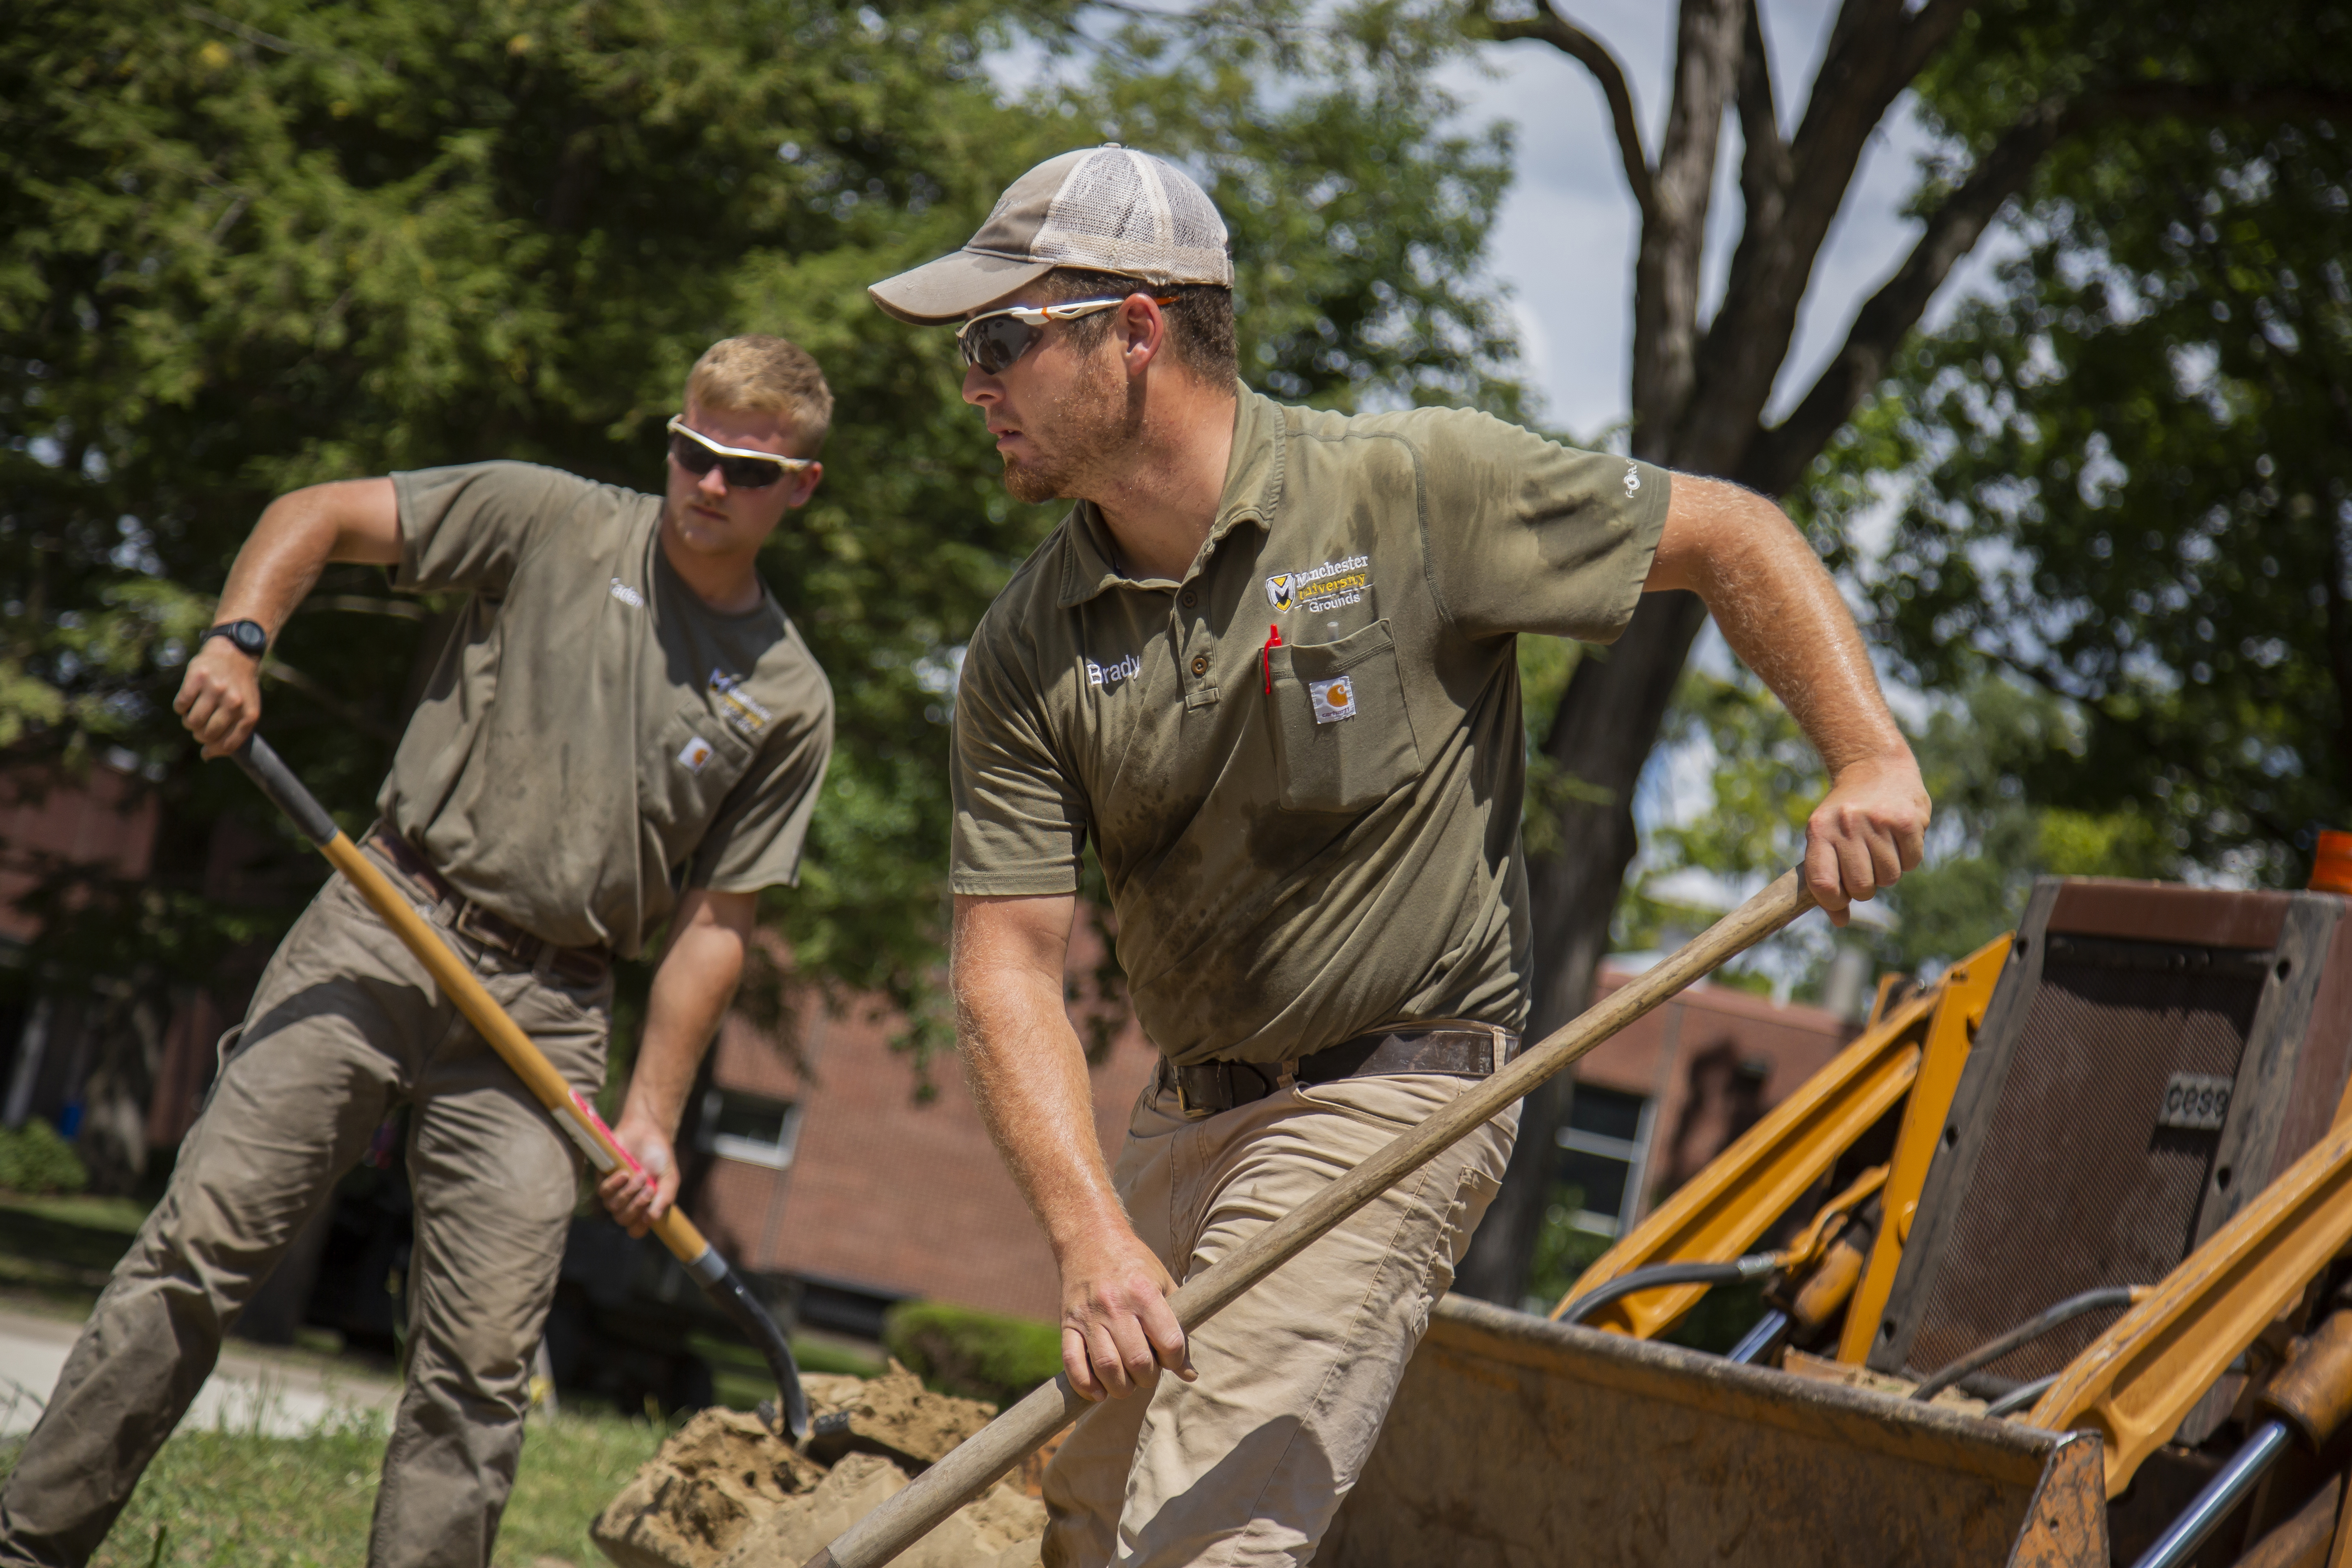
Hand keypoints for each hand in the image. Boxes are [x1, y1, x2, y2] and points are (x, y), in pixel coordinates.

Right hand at [173, 639, 262, 758]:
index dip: (213, 750)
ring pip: (192, 722)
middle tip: (200, 726)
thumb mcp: (247, 709)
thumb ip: (233, 732)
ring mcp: (216, 689)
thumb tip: (207, 756)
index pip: (228, 745)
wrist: (235, 653)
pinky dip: (181, 708)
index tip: (207, 748)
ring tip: (194, 714)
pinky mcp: (197, 677)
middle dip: (200, 735)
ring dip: (189, 722)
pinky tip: (188, 701)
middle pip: (207, 735)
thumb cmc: (239, 687)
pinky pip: (181, 705)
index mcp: (249, 713)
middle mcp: (234, 702)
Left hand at [596, 1108, 679, 1238]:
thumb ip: (665, 1199)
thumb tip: (652, 1220)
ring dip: (628, 1193)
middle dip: (637, 1205)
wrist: (646, 1132)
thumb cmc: (659, 1156)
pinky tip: (624, 1173)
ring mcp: (615, 1191)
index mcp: (644, 1206)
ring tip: (639, 1175)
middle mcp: (628, 1202)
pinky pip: (603, 1192)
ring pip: (613, 1207)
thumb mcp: (670, 1178)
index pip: (636, 1230)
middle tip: (648, 1188)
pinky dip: (615, 1185)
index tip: (647, 1215)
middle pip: (623, 1220)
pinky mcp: (603, 1179)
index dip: (639, 1227)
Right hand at [1057, 1224, 1192, 1400]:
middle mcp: (1116, 1305)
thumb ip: (1178, 1328)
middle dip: (1148, 1379)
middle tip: (1147, 1374)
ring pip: (1106, 1367)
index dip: (1175, 1361)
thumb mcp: (1164, 1285)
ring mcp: (1089, 1316)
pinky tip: (1098, 1391)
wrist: (1089, 1239)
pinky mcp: (1067, 1323)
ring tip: (1126, 1383)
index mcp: (1145, 1293)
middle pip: (1138, 1361)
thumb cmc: (1134, 1265)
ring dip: (1120, 1388)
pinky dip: (1085, 1385)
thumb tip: (1190, 1374)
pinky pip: (1072, 1363)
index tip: (1171, 1360)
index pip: (1169, 1343)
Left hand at [1804, 750, 1929, 926]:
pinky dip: (1907, 858)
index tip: (1840, 900)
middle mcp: (1847, 824)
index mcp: (1819, 830)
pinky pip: (1912, 863)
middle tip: (1864, 868)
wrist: (1875, 765)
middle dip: (1864, 888)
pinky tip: (1898, 838)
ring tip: (1881, 847)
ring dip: (1887, 872)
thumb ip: (1827, 878)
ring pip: (1889, 879)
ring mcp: (1878, 822)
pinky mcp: (1907, 820)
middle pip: (1860, 888)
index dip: (1833, 902)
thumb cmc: (1845, 812)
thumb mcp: (1825, 837)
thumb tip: (1840, 921)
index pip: (1823, 885)